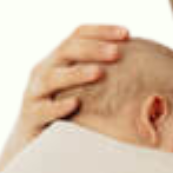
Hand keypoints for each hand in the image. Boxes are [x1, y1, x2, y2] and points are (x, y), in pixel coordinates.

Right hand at [18, 23, 130, 141]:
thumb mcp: (81, 88)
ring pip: (52, 77)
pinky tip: (76, 104)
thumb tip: (141, 64)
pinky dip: (59, 106)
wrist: (32, 141)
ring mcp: (34, 93)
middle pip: (66, 50)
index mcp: (57, 60)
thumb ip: (100, 73)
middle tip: (117, 52)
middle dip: (93, 49)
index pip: (77, 35)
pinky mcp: (31, 116)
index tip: (127, 33)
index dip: (101, 31)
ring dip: (77, 74)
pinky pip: (44, 109)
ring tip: (98, 73)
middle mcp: (43, 71)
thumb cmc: (65, 113)